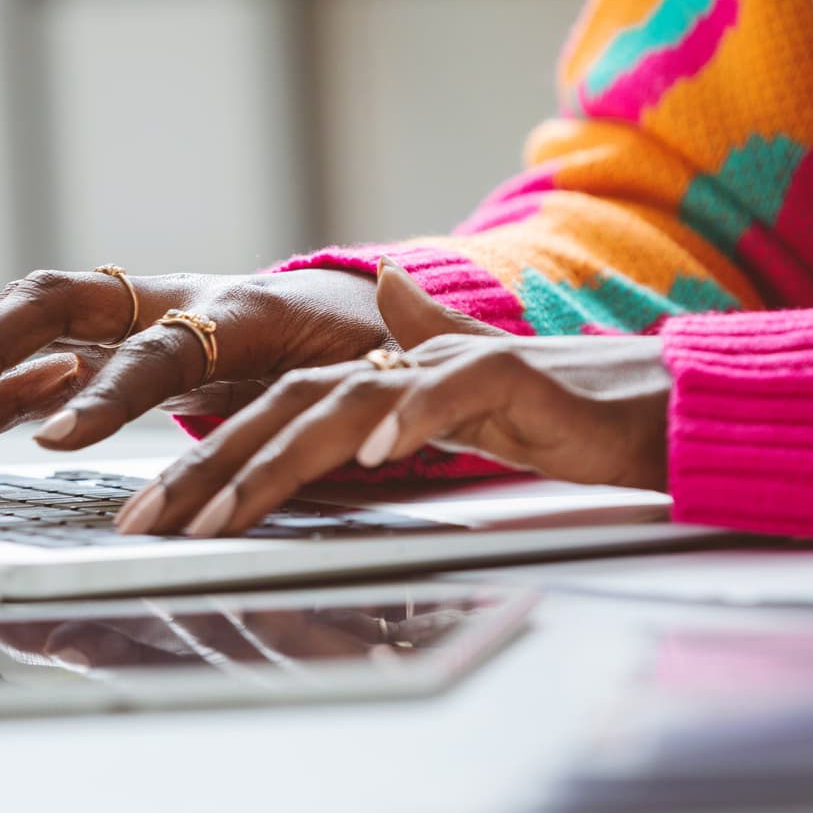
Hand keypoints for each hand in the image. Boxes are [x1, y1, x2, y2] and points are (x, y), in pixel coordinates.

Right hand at [0, 267, 390, 454]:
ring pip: (33, 323)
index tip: (59, 435)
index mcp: (240, 308)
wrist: (353, 316)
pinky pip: (41, 363)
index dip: (107, 391)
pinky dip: (0, 391)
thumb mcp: (382, 353)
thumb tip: (386, 359)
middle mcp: (171, 302)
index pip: (158, 348)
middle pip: (59, 301)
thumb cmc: (369, 341)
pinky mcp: (117, 348)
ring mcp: (136, 319)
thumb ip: (376, 357)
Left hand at [111, 263, 670, 536]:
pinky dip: (410, 418)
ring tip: (225, 509)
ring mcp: (456, 366)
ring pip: (346, 402)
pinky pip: (451, 393)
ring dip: (278, 457)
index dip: (209, 458)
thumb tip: (384, 290)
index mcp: (386, 378)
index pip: (277, 412)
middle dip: (209, 467)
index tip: (150, 515)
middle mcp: (407, 363)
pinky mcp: (515, 376)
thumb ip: (420, 350)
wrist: (665, 401)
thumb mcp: (469, 395)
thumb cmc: (567, 412)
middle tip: (147, 523)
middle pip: (286, 406)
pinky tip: (373, 454)